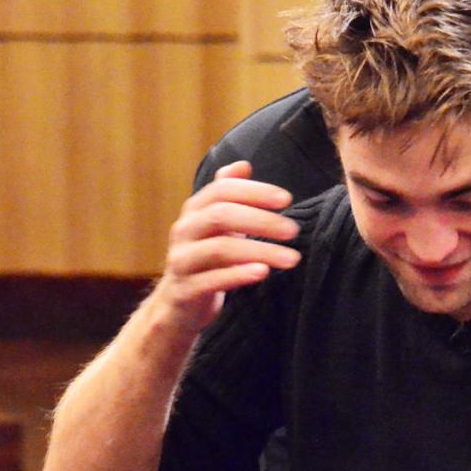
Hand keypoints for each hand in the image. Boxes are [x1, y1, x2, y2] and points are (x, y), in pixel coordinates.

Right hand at [155, 160, 301, 333]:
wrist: (177, 305)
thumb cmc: (204, 260)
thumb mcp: (215, 225)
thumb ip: (227, 195)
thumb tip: (243, 165)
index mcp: (194, 211)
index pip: (222, 190)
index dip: (254, 192)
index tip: (287, 200)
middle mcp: (185, 231)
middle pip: (221, 216)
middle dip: (261, 220)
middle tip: (293, 230)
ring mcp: (182, 260)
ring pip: (219, 249)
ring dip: (259, 251)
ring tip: (292, 258)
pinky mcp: (185, 290)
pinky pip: (211, 281)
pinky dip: (238, 275)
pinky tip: (263, 273)